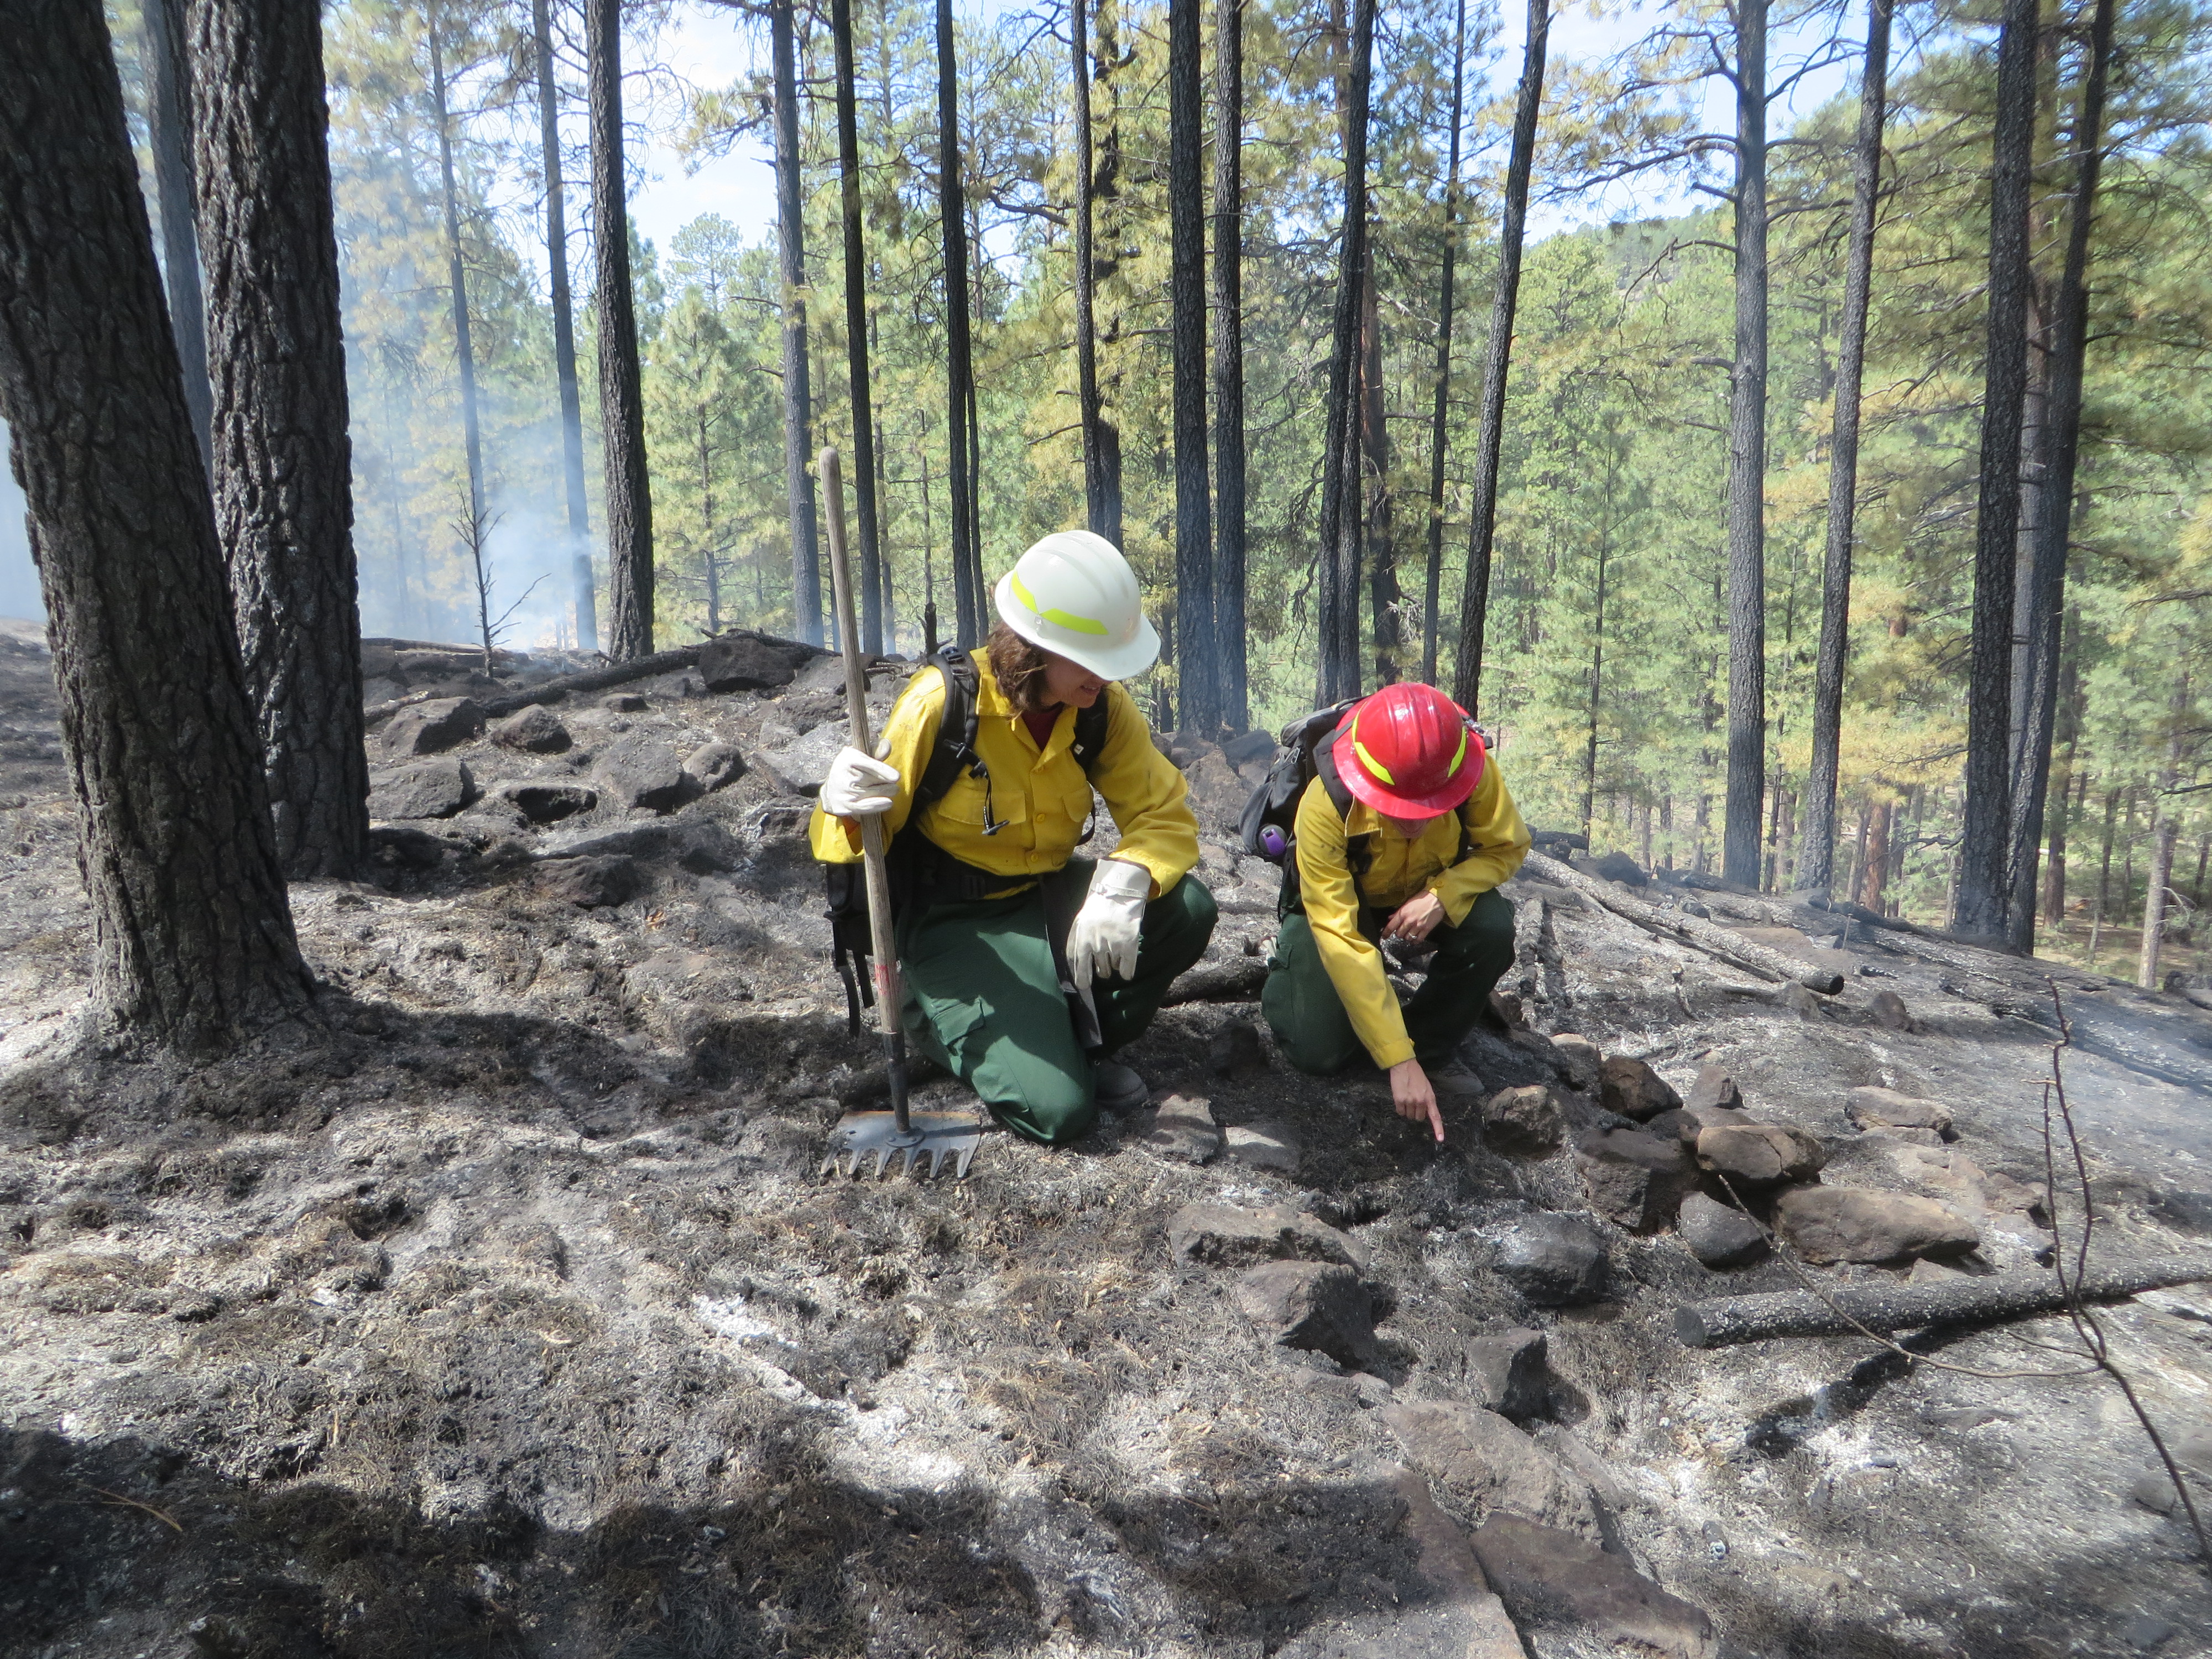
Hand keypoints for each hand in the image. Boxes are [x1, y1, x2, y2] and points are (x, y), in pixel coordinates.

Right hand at [821, 746, 900, 818]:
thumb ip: (877, 750)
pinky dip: (878, 805)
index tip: (896, 777)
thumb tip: (886, 747)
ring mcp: (844, 791)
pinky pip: (866, 807)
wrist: (831, 789)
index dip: (884, 771)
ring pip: (875, 793)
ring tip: (889, 790)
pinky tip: (888, 803)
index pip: (870, 765)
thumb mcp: (863, 756)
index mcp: (849, 758)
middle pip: (877, 780)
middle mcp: (844, 774)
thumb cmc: (853, 770)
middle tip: (889, 783)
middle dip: (887, 782)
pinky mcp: (844, 806)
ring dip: (887, 792)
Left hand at [1067, 859, 1150, 988]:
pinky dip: (1126, 972)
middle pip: (1098, 970)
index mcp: (1081, 938)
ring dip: (1113, 965)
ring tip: (1116, 950)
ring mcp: (1112, 946)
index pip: (1078, 966)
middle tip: (1104, 964)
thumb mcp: (1079, 922)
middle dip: (1101, 971)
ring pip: (1112, 969)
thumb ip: (1075, 942)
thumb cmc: (1097, 908)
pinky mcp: (1129, 946)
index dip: (1081, 979)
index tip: (1084, 986)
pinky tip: (1126, 969)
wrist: (1119, 893)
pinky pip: (1126, 970)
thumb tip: (1074, 966)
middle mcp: (1096, 944)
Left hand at [1382, 890, 1445, 942]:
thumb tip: (1390, 918)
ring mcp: (1418, 926)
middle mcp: (1409, 921)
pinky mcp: (1426, 929)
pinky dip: (1415, 941)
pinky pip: (1418, 939)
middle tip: (1401, 931)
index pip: (1391, 926)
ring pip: (1408, 938)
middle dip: (1399, 934)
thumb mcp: (1408, 903)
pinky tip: (1415, 938)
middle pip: (1399, 934)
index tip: (1383, 936)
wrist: (1437, 898)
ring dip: (1407, 937)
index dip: (1386, 933)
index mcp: (1403, 913)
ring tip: (1409, 933)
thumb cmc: (1422, 898)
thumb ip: (1398, 912)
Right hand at [1389, 1058, 1444, 1142]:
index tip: (1440, 1139)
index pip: (1435, 1116)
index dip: (1438, 1129)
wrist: (1404, 1065)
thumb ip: (1428, 1100)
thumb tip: (1425, 1113)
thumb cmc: (1416, 1075)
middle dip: (1416, 1112)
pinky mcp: (1399, 1100)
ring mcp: (1410, 1101)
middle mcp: (1421, 1101)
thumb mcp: (1427, 1087)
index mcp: (1430, 1098)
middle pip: (1418, 1118)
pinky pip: (1400, 1112)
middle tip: (1413, 1102)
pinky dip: (1400, 1108)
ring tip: (1407, 1097)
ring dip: (1408, 1110)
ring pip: (1409, 1116)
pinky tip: (1401, 1098)